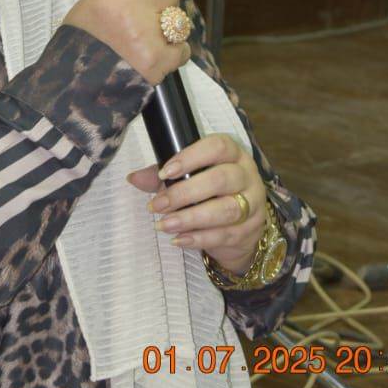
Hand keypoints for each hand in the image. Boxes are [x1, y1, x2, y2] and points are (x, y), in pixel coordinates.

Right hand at [62, 0, 190, 86]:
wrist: (74, 89)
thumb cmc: (80, 45)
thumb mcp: (89, 5)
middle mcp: (129, 9)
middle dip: (162, 3)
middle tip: (146, 17)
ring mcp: (146, 35)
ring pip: (180, 19)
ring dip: (169, 29)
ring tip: (148, 40)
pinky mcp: (158, 61)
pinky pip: (183, 49)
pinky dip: (173, 55)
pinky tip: (154, 57)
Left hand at [126, 133, 267, 275]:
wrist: (241, 225)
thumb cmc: (211, 192)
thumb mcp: (189, 177)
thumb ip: (162, 176)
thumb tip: (133, 178)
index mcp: (233, 154)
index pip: (217, 147)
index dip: (190, 158)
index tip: (164, 172)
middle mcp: (247, 175)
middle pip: (220, 180)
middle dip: (184, 193)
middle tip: (157, 205)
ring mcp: (253, 204)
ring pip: (225, 210)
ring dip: (190, 219)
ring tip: (164, 225)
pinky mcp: (250, 231)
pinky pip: (224, 235)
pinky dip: (198, 239)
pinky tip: (178, 239)